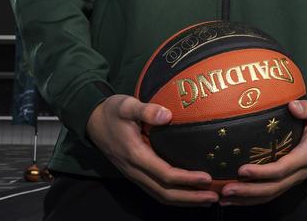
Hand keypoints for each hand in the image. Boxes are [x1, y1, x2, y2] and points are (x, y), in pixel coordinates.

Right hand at [85, 94, 218, 206]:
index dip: (186, 179)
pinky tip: (189, 195)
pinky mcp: (136, 174)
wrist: (92, 122)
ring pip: (160, 195)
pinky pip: (156, 191)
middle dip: (190, 197)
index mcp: (135, 154)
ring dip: (184, 200)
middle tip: (214, 196)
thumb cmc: (112, 111)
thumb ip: (146, 110)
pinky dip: (174, 197)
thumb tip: (167, 115)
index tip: (207, 177)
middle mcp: (134, 170)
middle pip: (165, 192)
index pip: (164, 174)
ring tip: (207, 199)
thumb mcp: (126, 105)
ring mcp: (134, 175)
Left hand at [218, 99, 306, 204]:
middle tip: (226, 189)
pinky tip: (235, 198)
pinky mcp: (288, 180)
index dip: (262, 172)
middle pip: (273, 187)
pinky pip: (270, 193)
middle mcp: (300, 172)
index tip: (242, 170)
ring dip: (247, 199)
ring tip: (224, 198)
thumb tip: (293, 105)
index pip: (282, 169)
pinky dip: (252, 199)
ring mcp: (294, 178)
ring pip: (270, 194)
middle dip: (249, 191)